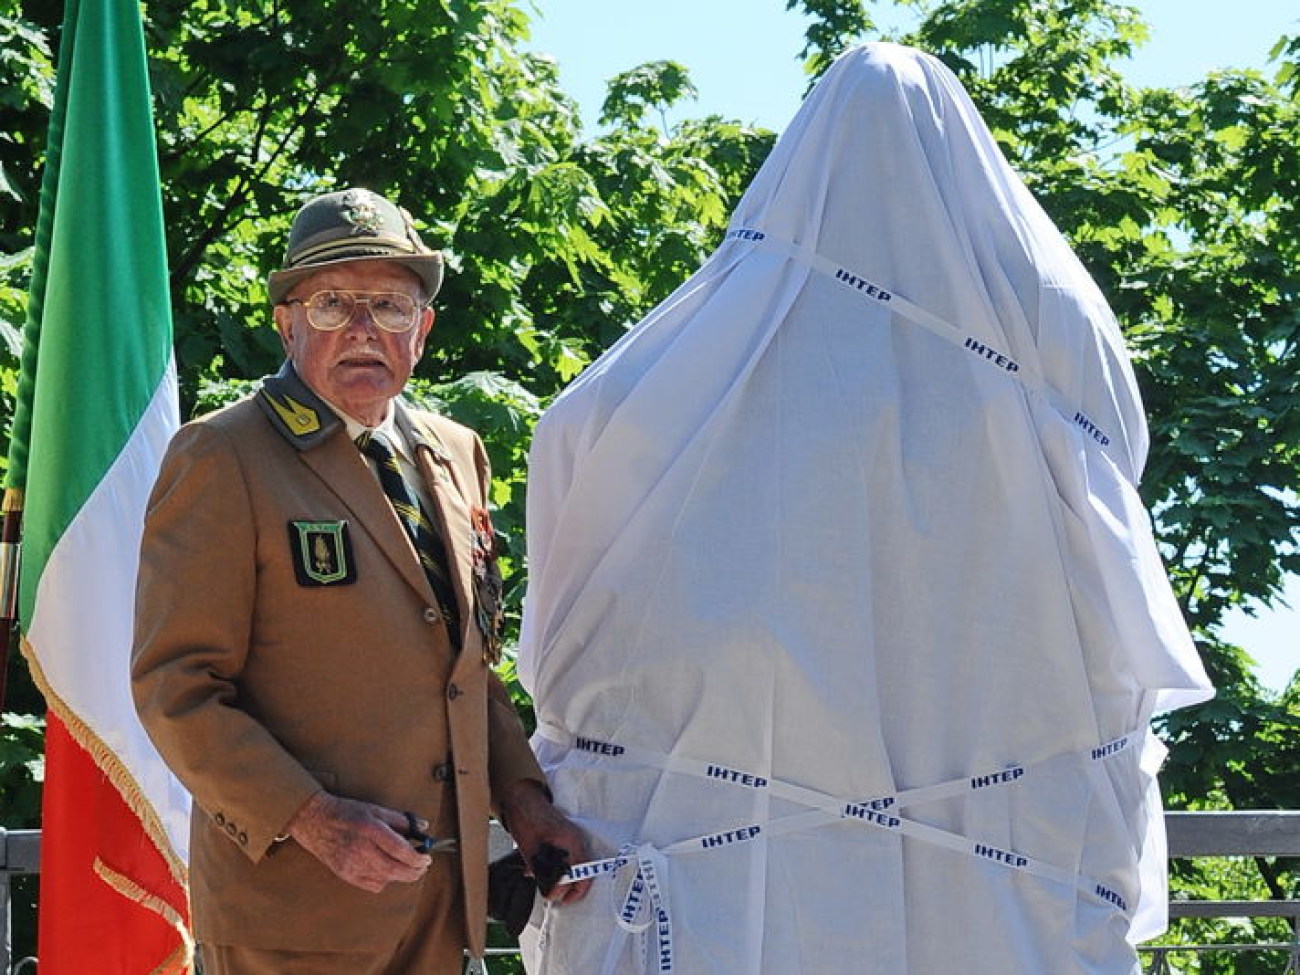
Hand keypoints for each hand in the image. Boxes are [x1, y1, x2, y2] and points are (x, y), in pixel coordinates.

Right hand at [285, 790, 431, 892]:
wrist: (314, 821)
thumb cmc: (346, 812)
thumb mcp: (375, 809)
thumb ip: (401, 820)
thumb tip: (423, 826)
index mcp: (371, 830)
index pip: (401, 851)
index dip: (418, 858)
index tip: (427, 858)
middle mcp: (361, 850)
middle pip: (395, 870)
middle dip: (414, 871)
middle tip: (422, 867)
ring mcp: (351, 865)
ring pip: (386, 879)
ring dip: (401, 876)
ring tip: (408, 868)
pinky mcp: (345, 875)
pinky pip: (372, 885)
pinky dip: (384, 880)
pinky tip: (387, 871)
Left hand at [498, 779, 592, 903]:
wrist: (521, 798)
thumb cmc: (525, 821)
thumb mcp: (532, 853)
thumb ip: (543, 875)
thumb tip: (551, 894)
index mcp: (571, 843)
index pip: (583, 874)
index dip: (573, 891)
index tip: (560, 900)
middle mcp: (576, 840)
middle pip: (583, 872)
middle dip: (570, 887)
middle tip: (555, 895)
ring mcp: (572, 836)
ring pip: (576, 866)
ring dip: (565, 878)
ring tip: (549, 885)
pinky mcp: (565, 835)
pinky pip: (570, 857)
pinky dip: (561, 867)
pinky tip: (546, 872)